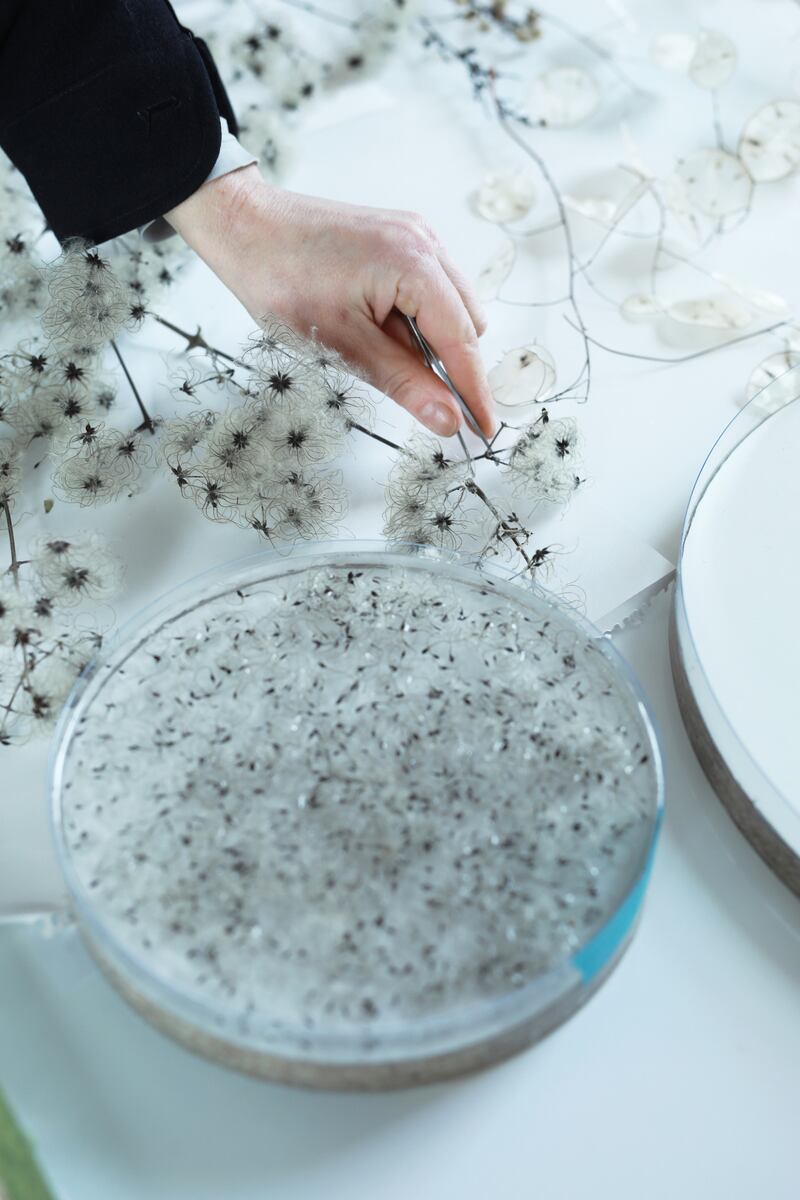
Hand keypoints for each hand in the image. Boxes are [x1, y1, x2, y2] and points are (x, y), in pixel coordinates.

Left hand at [165, 163, 495, 438]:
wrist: (244, 226)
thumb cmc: (282, 279)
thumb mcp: (344, 345)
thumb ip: (404, 384)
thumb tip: (447, 420)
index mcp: (414, 265)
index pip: (463, 342)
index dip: (474, 392)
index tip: (483, 431)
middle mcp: (424, 243)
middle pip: (467, 323)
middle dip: (453, 365)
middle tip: (423, 400)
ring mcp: (414, 235)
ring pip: (452, 306)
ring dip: (433, 341)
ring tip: (381, 354)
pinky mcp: (400, 237)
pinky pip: (430, 287)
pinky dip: (417, 317)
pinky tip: (379, 328)